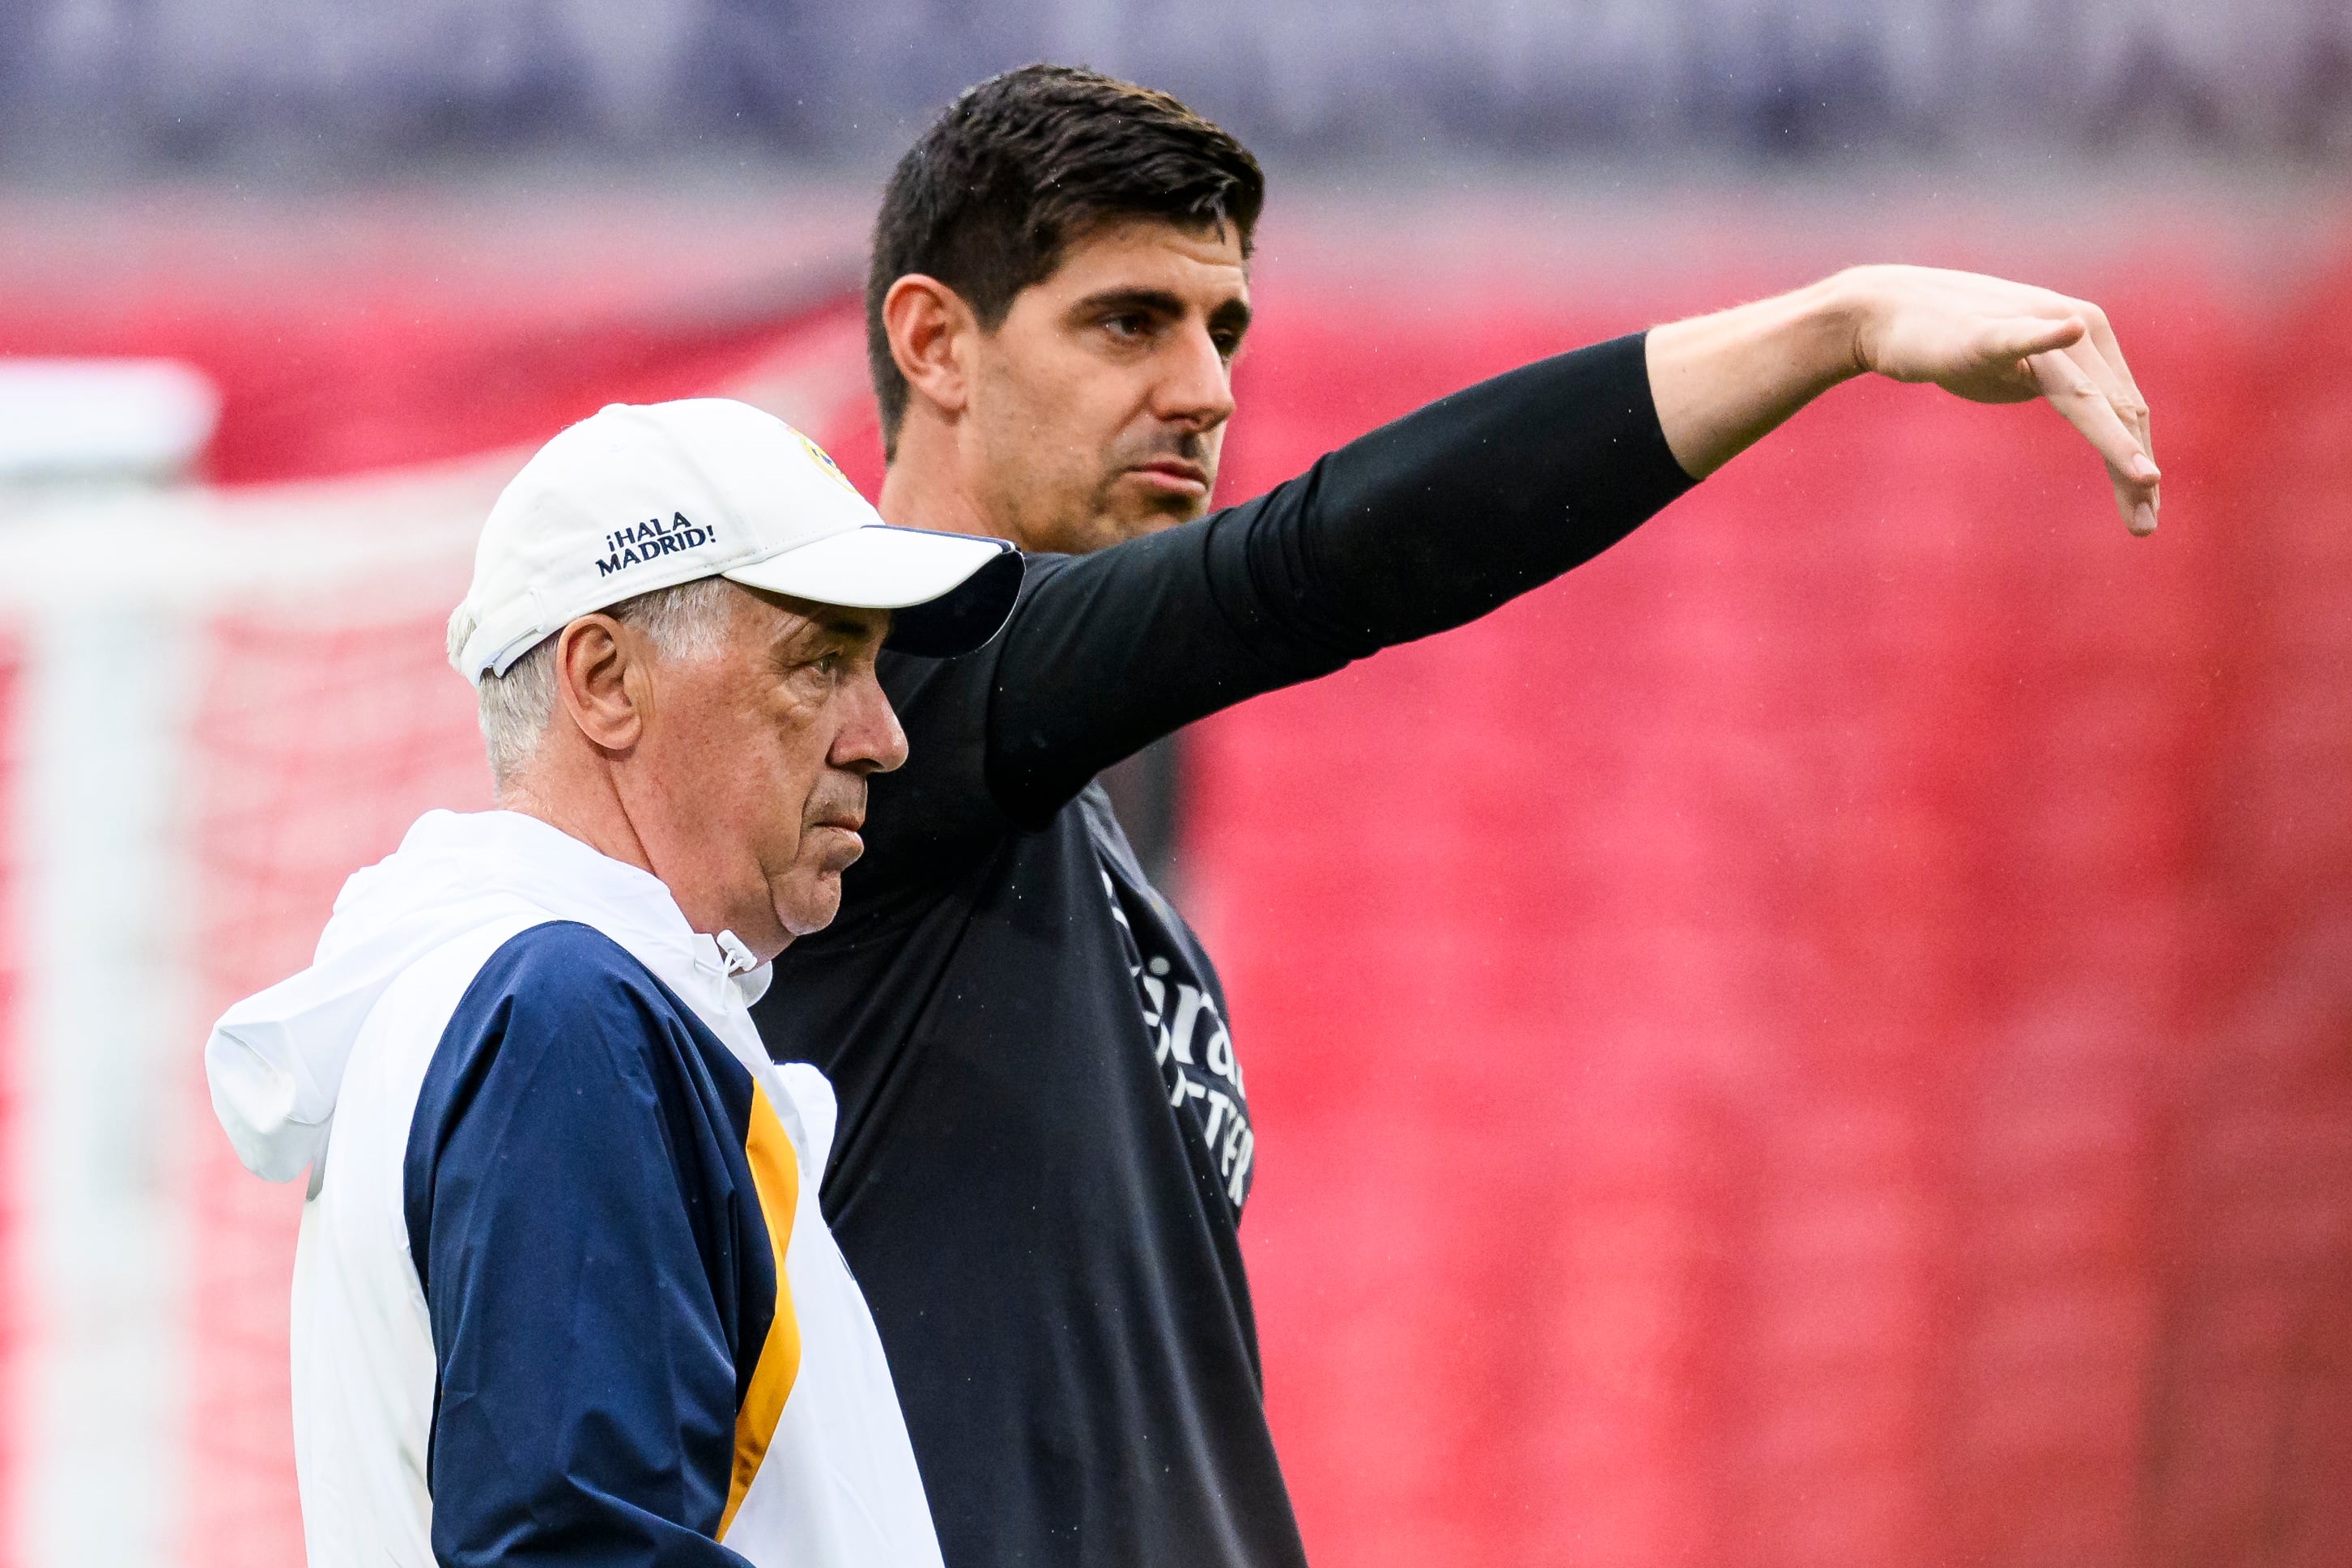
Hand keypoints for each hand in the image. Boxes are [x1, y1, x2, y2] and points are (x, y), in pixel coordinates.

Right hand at [1842, 265, 2158, 535]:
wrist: (1889, 311)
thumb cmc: (1958, 345)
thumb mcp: (2023, 373)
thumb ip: (2066, 390)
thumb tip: (2098, 421)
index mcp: (2092, 338)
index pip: (2126, 408)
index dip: (2137, 464)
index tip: (2144, 517)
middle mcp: (2077, 325)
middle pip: (2116, 409)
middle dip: (2134, 472)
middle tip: (2145, 529)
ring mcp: (2031, 326)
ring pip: (2083, 394)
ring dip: (2115, 441)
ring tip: (2142, 478)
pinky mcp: (1982, 335)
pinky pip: (2017, 339)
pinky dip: (2045, 338)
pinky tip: (2069, 329)